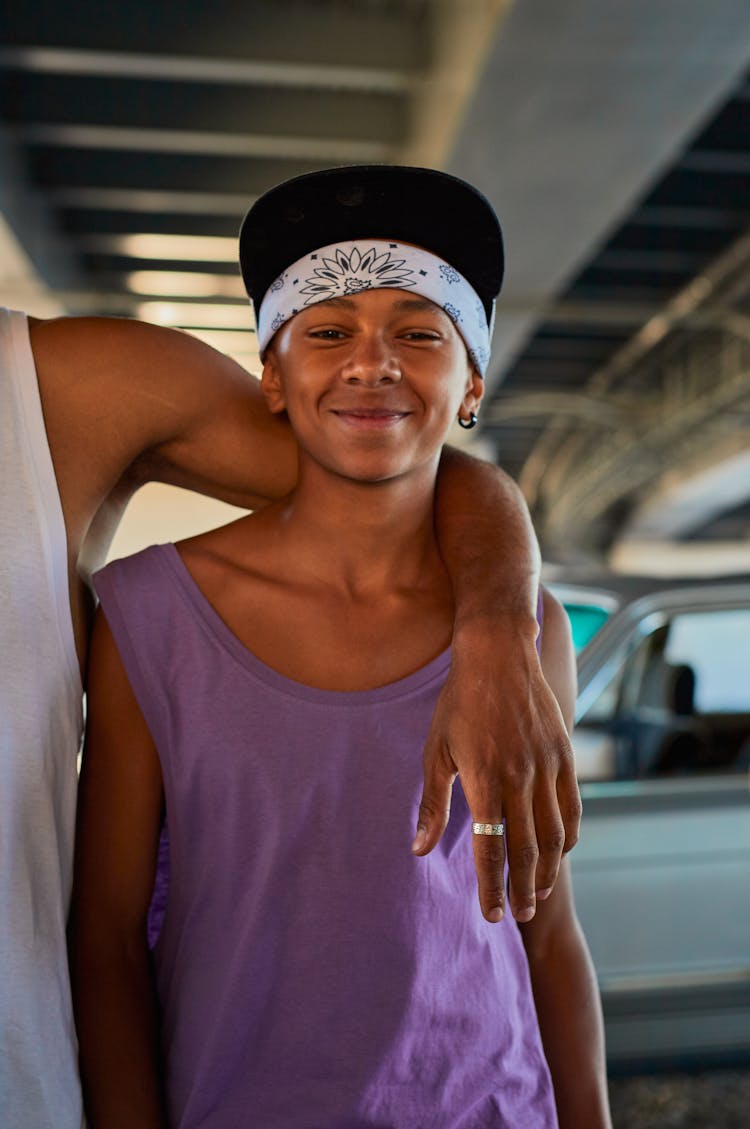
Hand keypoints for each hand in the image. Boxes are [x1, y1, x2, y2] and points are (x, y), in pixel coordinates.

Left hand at [412, 618, 580, 922]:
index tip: (492, 915)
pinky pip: (572, 808)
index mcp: (484, 779)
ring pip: (555, 834)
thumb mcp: (435, 752)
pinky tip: (560, 853)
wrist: (499, 656)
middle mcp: (520, 777)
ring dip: (547, 870)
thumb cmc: (458, 703)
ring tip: (538, 893)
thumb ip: (432, 804)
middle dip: (522, 888)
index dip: (492, 887)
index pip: (491, 848)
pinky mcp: (565, 754)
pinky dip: (568, 837)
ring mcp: (547, 766)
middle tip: (519, 915)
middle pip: (527, 849)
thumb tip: (420, 850)